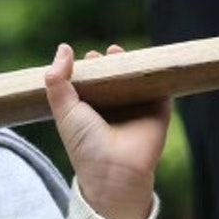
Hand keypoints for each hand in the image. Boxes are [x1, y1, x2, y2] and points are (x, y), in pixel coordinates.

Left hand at [44, 43, 169, 218]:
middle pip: (116, 77)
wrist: (114, 171)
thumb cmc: (85, 144)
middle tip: (107, 54)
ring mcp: (138, 110)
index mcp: (92, 110)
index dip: (91, 67)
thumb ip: (57, 79)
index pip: (93, 81)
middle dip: (112, 63)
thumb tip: (64, 47)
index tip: (88, 57)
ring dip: (133, 64)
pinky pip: (161, 87)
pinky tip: (152, 61)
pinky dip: (158, 73)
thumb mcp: (64, 110)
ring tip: (121, 53)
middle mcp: (115, 109)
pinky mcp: (159, 112)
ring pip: (137, 79)